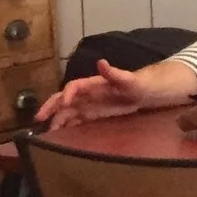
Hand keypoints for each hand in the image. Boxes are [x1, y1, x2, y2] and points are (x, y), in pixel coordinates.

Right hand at [35, 59, 196, 130]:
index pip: (76, 86)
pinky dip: (68, 125)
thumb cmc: (147, 83)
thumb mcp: (134, 80)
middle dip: (52, 107)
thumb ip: (118, 74)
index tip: (64, 103)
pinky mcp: (98, 114)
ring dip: (58, 119)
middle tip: (39, 119)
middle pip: (66, 98)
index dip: (68, 93)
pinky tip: (62, 134)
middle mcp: (91, 93)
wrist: (156, 91)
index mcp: (97, 83)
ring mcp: (93, 104)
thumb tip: (100, 63)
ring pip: (69, 111)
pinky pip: (79, 119)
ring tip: (48, 131)